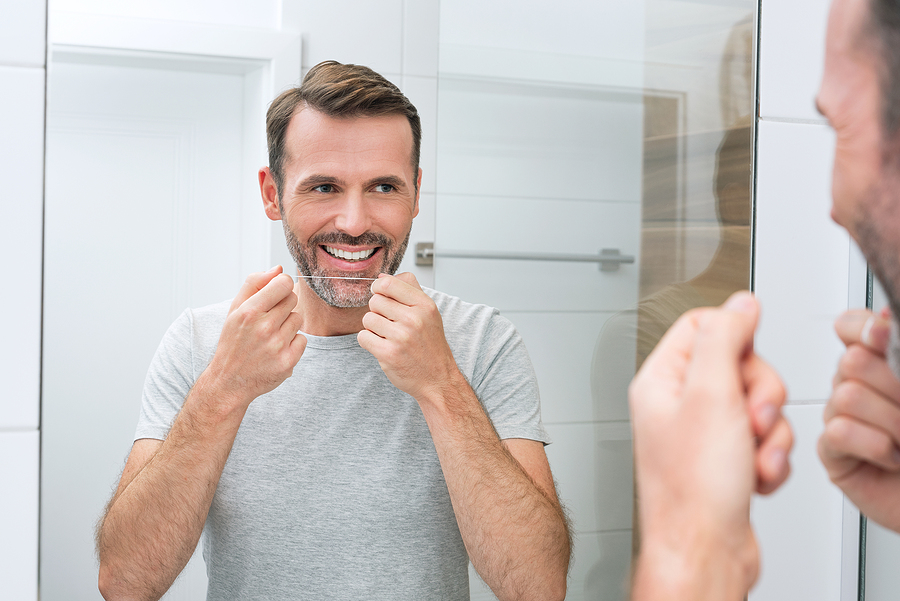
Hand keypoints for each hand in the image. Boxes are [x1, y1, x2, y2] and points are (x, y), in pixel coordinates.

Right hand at [204, 266, 306, 406]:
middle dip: (283, 305)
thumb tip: (278, 269)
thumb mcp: (235, 310)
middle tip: (269, 319)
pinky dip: (293, 342)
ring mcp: (277, 346)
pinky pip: (303, 339)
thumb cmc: (233, 342)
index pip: (284, 283)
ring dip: (288, 324)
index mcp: (249, 312)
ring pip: (298, 318)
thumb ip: (255, 284)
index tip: (275, 294)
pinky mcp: (288, 361)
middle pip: (293, 299)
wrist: (230, 381)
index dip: (282, 286)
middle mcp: (264, 328)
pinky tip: (277, 349)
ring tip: (271, 335)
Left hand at [357, 273, 458, 402]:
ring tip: (387, 336)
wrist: (438, 379)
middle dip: (377, 312)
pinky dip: (369, 342)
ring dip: (372, 328)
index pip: (388, 283)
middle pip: (375, 301)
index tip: (380, 295)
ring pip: (367, 319)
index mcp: (424, 305)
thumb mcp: (429, 312)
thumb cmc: (431, 345)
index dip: (378, 288)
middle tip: (390, 324)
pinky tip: (382, 346)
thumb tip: (382, 277)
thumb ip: (408, 290)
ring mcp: (401, 337)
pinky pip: (363, 337)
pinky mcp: (388, 354)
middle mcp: (414, 319)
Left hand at [630, 292, 790, 597]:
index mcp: (661, 380)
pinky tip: (754, 478)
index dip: (735, 338)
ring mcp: (702, 433)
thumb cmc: (693, 488)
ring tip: (749, 457)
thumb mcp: (711, 395)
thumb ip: (724, 339)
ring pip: (756, 404)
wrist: (704, 551)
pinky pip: (762, 439)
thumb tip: (738, 303)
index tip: (748, 359)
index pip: (701, 326)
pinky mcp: (725, 460)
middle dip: (759, 394)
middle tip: (749, 419)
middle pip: (738, 364)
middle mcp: (677, 404)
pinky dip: (768, 459)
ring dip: (767, 433)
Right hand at [818, 308, 899, 531]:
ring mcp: (842, 418)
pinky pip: (838, 432)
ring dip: (890, 421)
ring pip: (845, 396)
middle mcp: (858, 388)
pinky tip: (892, 456)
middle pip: (850, 361)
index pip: (850, 327)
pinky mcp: (833, 452)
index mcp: (880, 365)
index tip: (884, 334)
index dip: (862, 327)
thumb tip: (886, 314)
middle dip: (891, 386)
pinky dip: (874, 445)